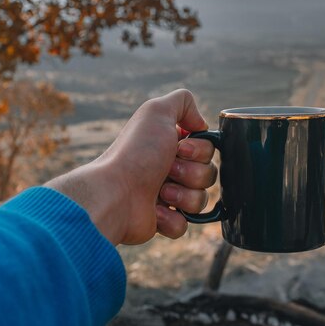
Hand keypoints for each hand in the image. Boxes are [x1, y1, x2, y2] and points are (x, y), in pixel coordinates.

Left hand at [46, 90, 216, 244]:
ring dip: (184, 195)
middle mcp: (170, 169)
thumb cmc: (136, 153)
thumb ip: (183, 101)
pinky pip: (186, 224)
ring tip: (160, 192)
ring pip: (201, 199)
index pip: (208, 149)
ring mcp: (167, 197)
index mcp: (170, 145)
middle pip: (209, 174)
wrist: (115, 193)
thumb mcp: (157, 111)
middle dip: (192, 172)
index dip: (200, 150)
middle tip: (168, 170)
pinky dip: (172, 218)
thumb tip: (200, 123)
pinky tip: (155, 211)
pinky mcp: (163, 222)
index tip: (181, 148)